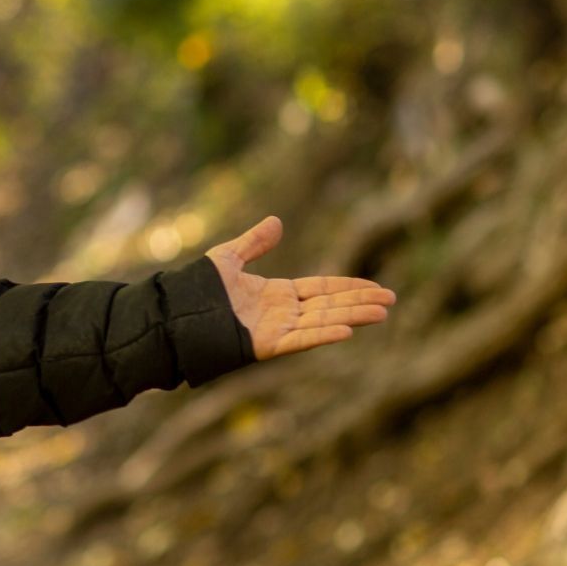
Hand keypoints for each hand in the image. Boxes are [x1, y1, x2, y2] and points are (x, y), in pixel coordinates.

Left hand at [204, 215, 395, 359]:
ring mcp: (277, 330)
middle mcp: (283, 314)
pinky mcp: (266, 345)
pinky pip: (301, 338)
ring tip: (383, 312)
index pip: (322, 289)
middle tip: (391, 300)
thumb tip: (277, 221)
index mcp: (277, 295)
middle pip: (330, 305)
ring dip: (353, 316)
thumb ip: (253, 243)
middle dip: (360, 301)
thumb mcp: (227, 259)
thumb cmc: (197, 290)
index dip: (349, 287)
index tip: (376, 287)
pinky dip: (323, 334)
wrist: (175, 315)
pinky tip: (348, 330)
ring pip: (323, 321)